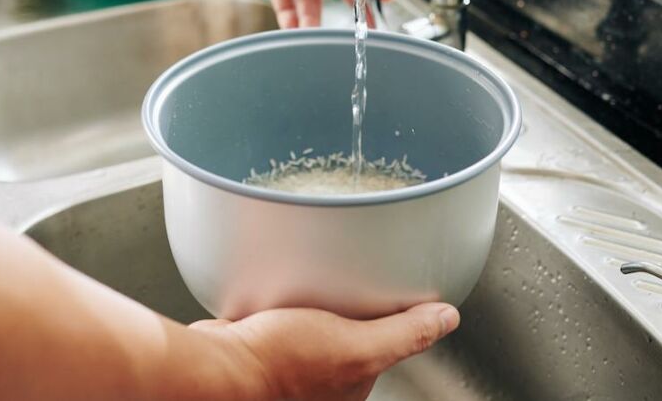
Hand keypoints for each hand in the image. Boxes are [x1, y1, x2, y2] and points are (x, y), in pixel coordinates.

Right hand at [190, 302, 459, 400]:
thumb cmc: (279, 364)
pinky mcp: (258, 342)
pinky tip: (282, 278)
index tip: (388, 289)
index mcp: (349, 388)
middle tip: (346, 276)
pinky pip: (280, 311)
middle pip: (347, 332)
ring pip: (313, 320)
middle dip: (348, 304)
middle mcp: (319, 381)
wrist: (214, 366)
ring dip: (314, 298)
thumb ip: (405, 334)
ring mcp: (287, 362)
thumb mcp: (357, 347)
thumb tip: (447, 318)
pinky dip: (283, 295)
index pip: (382, 346)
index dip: (389, 317)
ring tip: (315, 273)